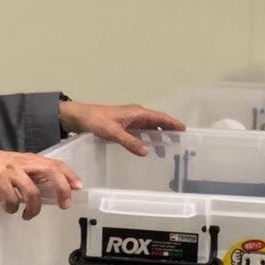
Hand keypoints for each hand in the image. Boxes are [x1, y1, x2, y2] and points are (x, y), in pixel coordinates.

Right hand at [0, 137, 81, 219]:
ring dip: (34, 207)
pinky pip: (10, 196)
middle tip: (63, 205)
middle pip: (50, 172)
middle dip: (62, 189)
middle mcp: (23, 163)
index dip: (69, 175)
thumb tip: (48, 190)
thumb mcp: (15, 166)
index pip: (55, 164)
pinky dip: (12, 207)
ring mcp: (10, 171)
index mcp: (29, 160)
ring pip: (32, 190)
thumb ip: (30, 175)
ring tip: (29, 215)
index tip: (79, 187)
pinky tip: (10, 209)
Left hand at [60, 101, 184, 156]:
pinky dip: (148, 139)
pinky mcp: (125, 125)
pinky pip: (141, 132)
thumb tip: (147, 151)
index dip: (172, 123)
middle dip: (169, 130)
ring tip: (166, 150)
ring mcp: (131, 120)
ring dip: (158, 136)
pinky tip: (148, 148)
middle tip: (179, 142)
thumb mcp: (113, 132)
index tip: (184, 130)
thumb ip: (130, 142)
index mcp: (137, 113)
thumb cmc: (97, 121)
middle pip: (157, 122)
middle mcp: (136, 115)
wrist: (81, 117)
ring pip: (150, 127)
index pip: (159, 117)